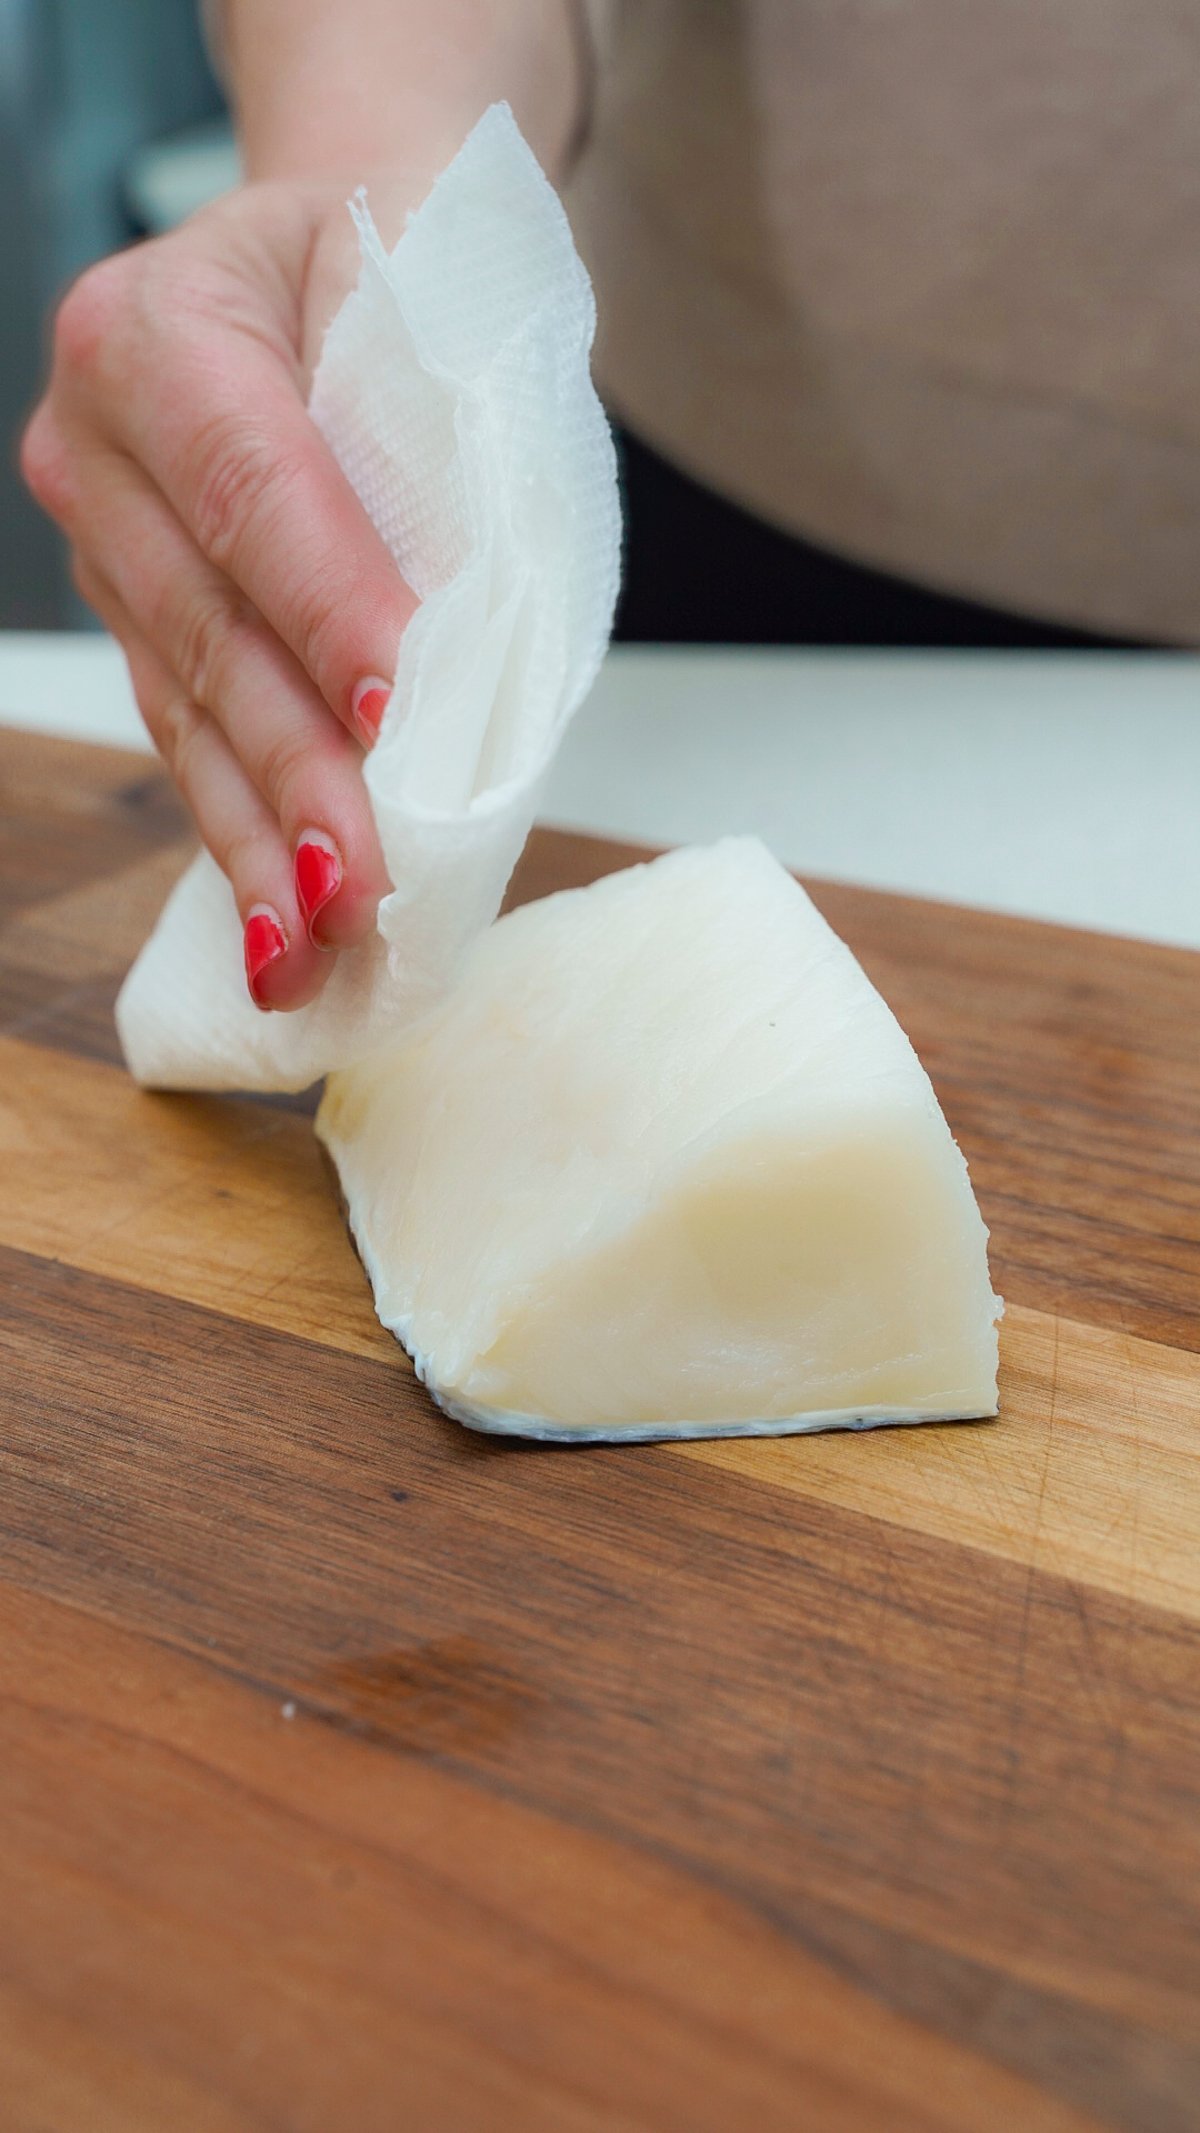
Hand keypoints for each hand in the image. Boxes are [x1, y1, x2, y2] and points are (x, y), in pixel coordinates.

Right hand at [22, 178, 417, 1010]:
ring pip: (190, 708)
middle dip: (298, 769)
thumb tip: (472, 613)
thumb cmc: (394, 254)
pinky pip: (191, 735)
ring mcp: (104, 542)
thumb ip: (446, 404)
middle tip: (362, 881)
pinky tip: (279, 929)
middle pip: (213, 628)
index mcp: (156, 329)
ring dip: (260, 838)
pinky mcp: (136, 617)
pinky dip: (244, 834)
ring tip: (312, 950)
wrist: (317, 249)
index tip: (401, 719)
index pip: (257, 488)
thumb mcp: (431, 268)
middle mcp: (98, 443)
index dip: (330, 609)